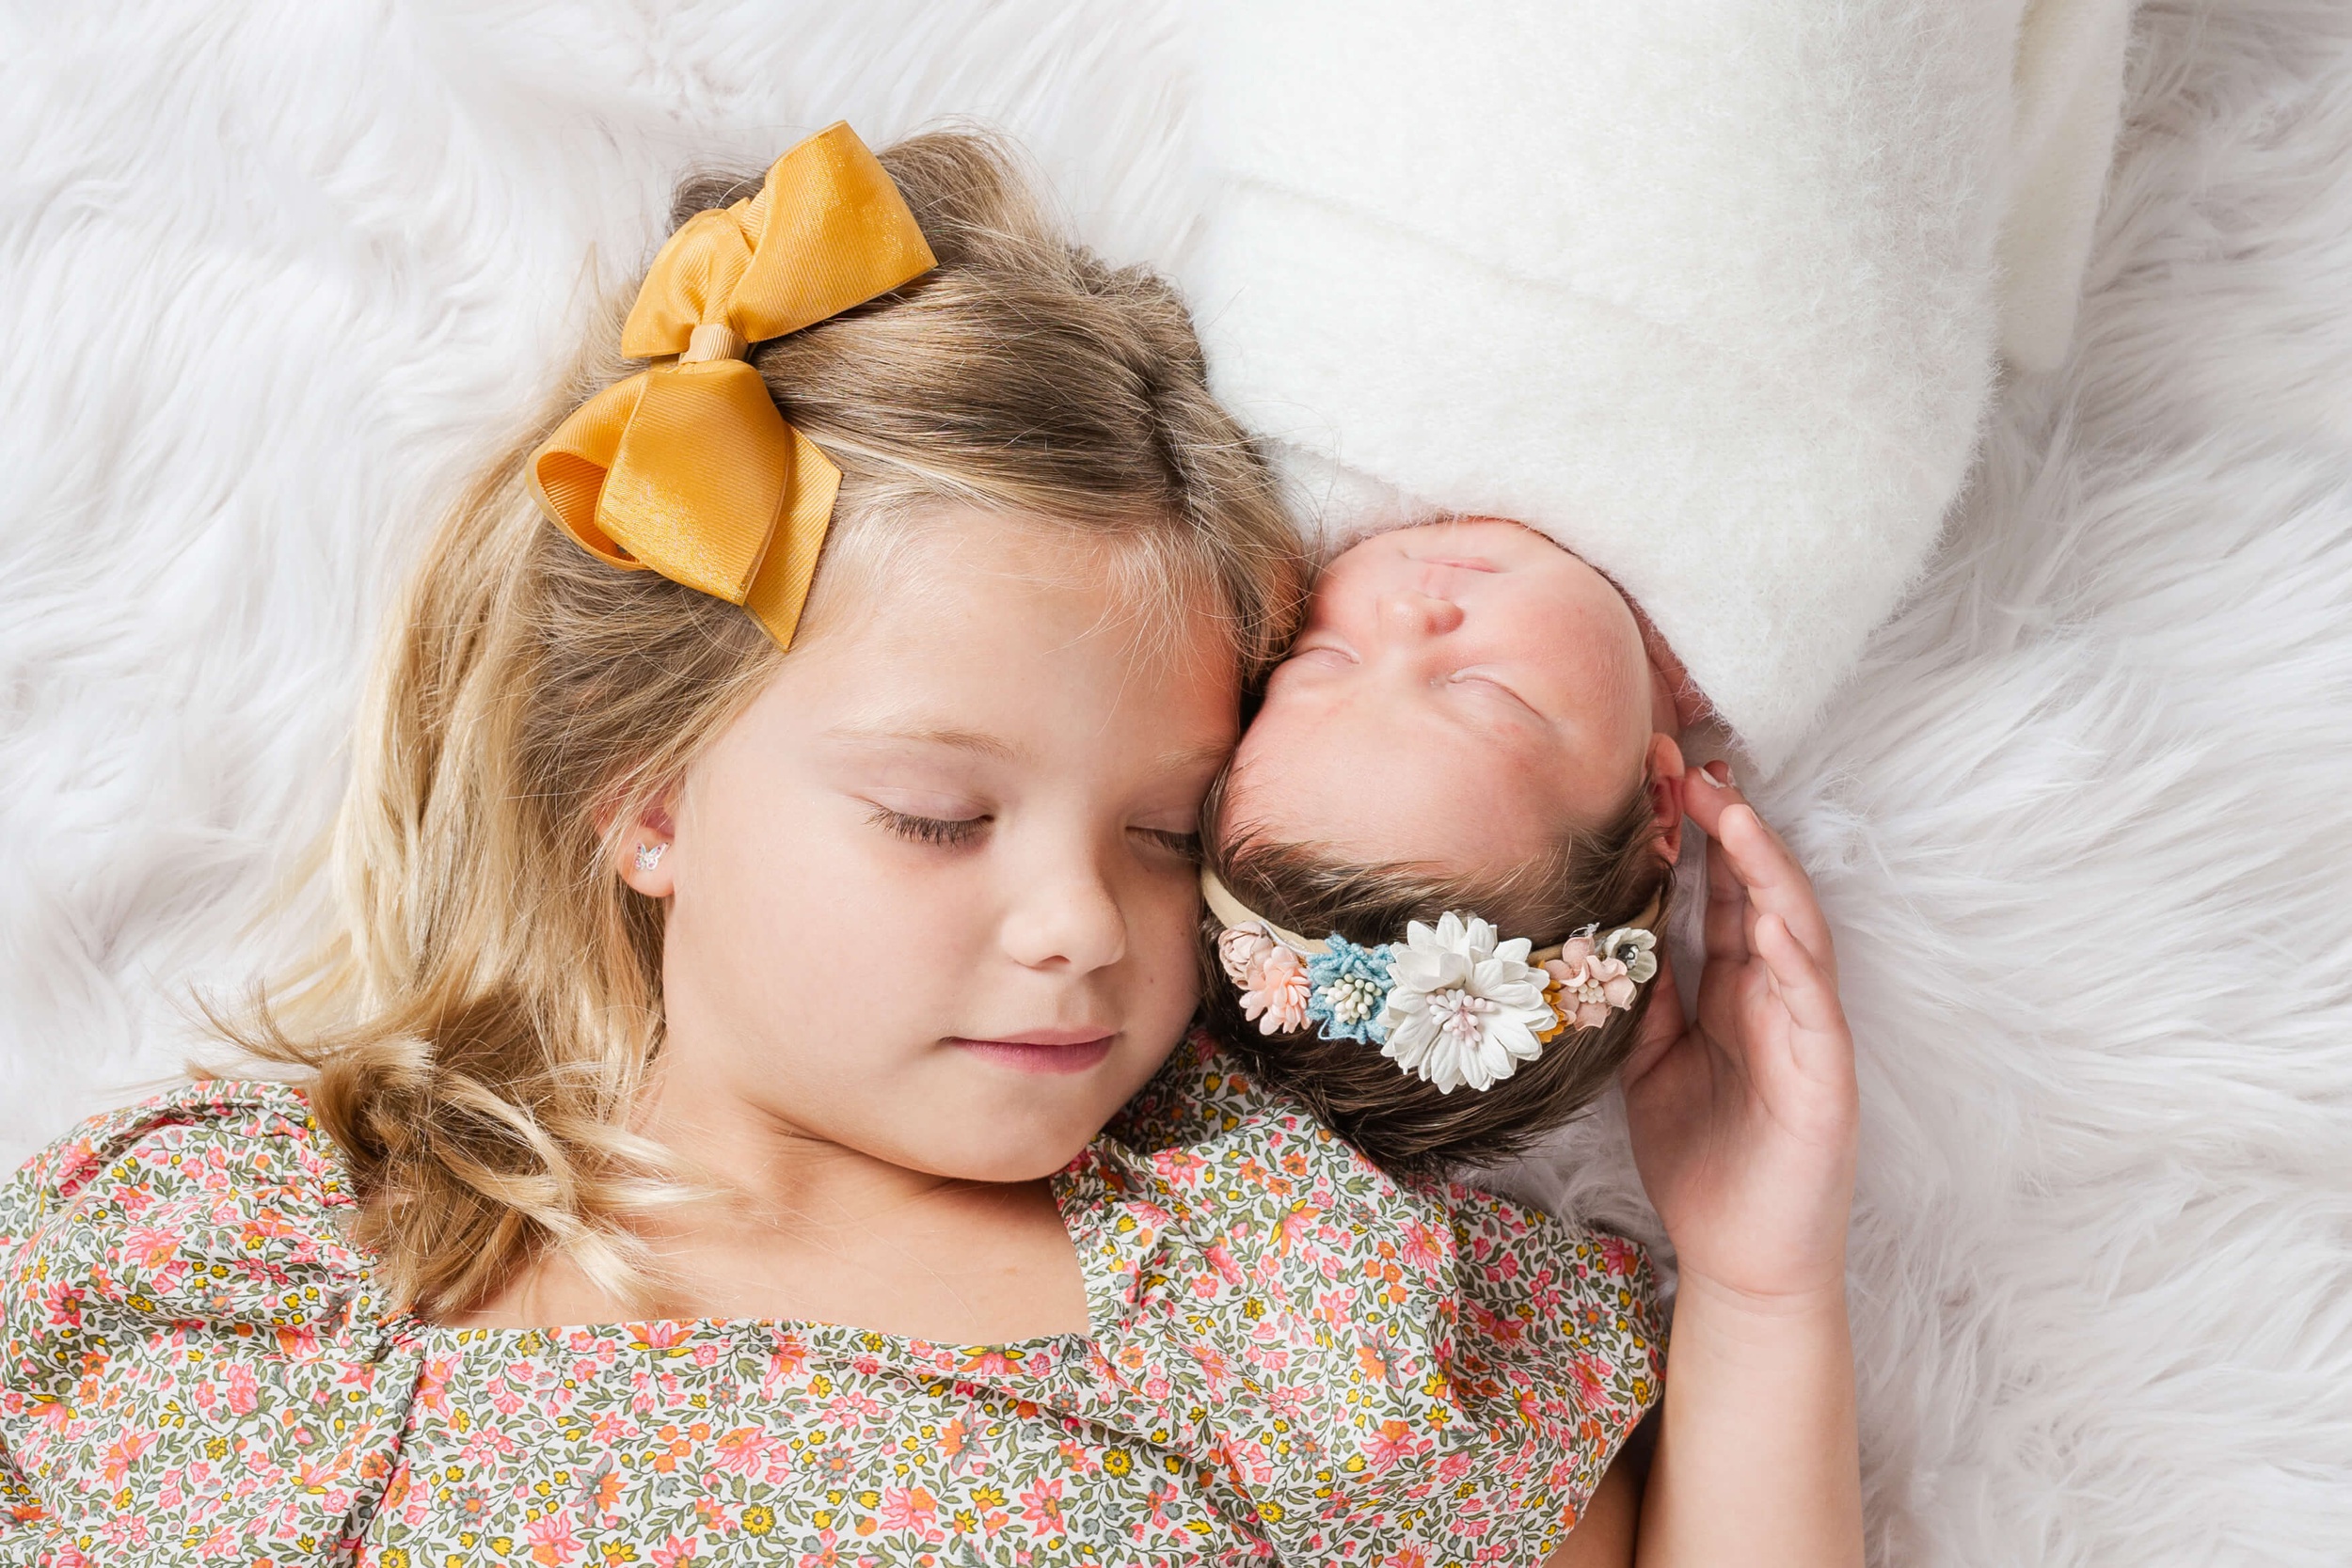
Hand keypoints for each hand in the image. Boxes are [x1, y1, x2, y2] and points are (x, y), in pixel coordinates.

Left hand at [1620, 765, 1857, 1304]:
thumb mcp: (1649, 1059)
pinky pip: (1814, 1004)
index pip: (1719, 893)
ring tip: (1733, 813)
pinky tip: (1776, 917)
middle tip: (1688, 763)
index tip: (1654, 775)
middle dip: (1727, 825)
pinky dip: (1797, 955)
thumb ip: (1642, 992)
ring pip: (1796, 929)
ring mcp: (1806, 1030)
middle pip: (1758, 892)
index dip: (1693, 834)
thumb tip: (1611, 921)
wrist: (1738, 1257)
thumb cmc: (1699, 1158)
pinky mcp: (1826, 1076)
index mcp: (1732, 989)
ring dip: (1766, 869)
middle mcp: (1774, 996)